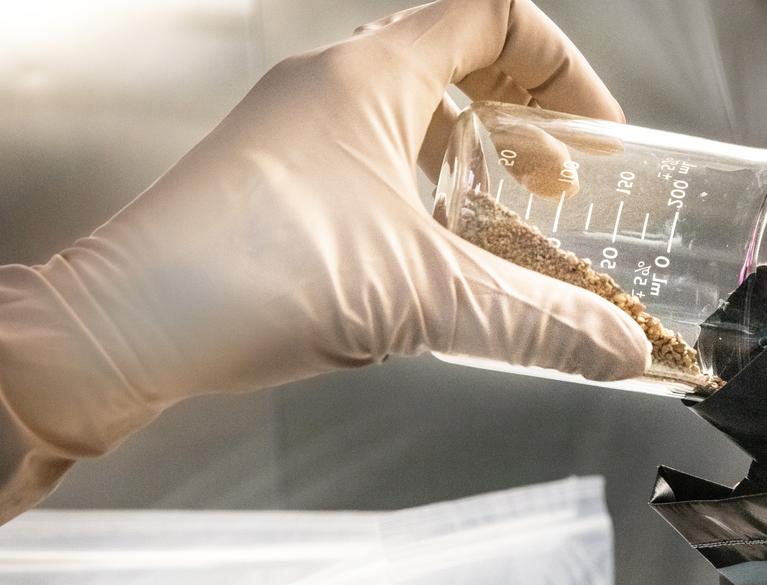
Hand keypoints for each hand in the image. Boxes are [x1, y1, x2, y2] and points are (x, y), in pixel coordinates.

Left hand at [0, 0, 649, 522]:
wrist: (126, 326)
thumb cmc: (253, 275)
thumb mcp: (425, 296)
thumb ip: (538, 321)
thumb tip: (621, 351)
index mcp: (372, 76)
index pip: (492, 16)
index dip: (562, 68)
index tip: (597, 134)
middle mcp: (332, 86)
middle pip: (457, 60)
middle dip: (528, 117)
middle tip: (565, 180)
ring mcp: (298, 131)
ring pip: (413, 113)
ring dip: (476, 155)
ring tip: (515, 215)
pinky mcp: (278, 180)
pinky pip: (374, 157)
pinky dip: (426, 189)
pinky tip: (443, 251)